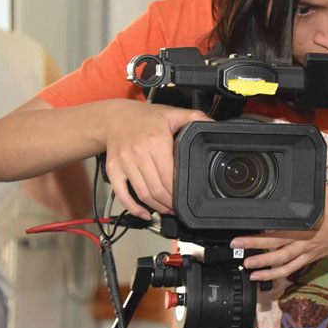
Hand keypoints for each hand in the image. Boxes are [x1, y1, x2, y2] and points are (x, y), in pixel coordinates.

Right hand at [102, 100, 208, 218]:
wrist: (114, 117)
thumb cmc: (145, 118)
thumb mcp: (172, 113)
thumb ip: (195, 118)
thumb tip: (213, 125)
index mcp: (155, 141)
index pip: (169, 175)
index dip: (179, 191)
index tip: (187, 196)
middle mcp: (138, 153)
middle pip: (157, 188)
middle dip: (170, 202)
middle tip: (179, 207)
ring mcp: (124, 163)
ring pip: (143, 194)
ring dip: (157, 207)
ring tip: (167, 209)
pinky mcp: (113, 170)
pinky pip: (121, 194)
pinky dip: (133, 208)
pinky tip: (144, 213)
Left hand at [232, 186, 327, 280]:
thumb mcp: (324, 192)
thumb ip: (305, 189)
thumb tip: (292, 178)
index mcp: (306, 220)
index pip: (278, 224)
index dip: (260, 227)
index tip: (244, 225)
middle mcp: (304, 237)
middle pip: (275, 242)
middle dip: (253, 245)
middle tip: (236, 244)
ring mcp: (306, 250)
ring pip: (281, 259)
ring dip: (262, 263)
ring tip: (246, 264)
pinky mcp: (309, 257)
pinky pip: (290, 268)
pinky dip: (274, 274)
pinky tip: (261, 276)